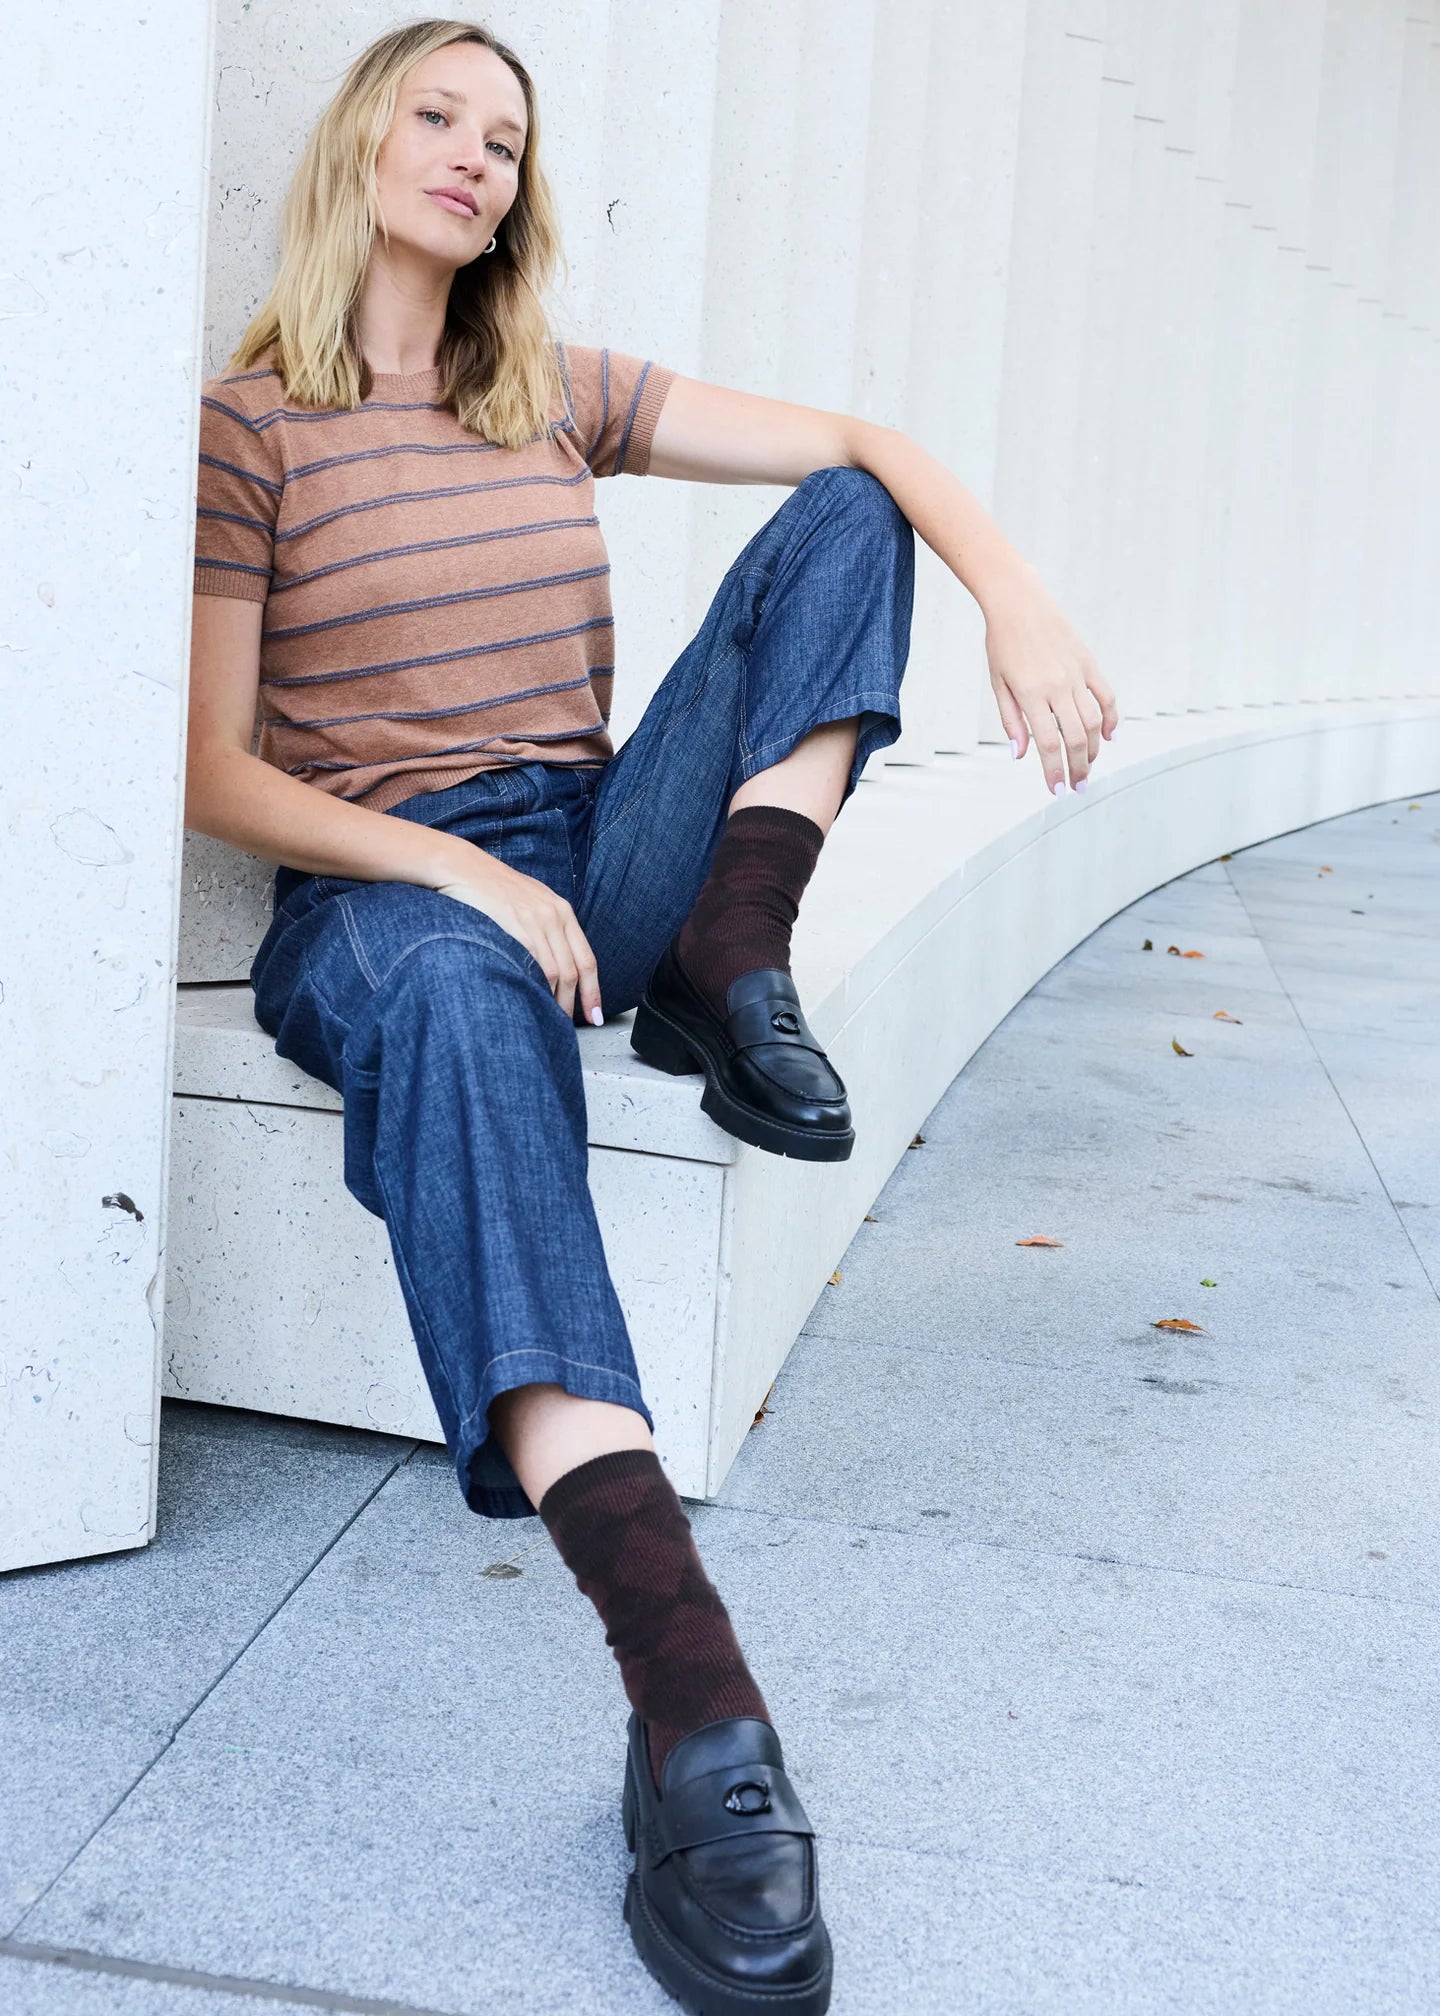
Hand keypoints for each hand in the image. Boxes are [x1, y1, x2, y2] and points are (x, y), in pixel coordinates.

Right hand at [432, 845, 602, 1024]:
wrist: (464, 869)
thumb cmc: (492, 887)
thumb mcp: (530, 901)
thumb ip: (547, 926)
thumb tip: (555, 959)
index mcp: (562, 911)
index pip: (587, 959)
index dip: (593, 992)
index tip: (594, 1014)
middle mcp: (555, 917)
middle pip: (574, 972)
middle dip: (572, 1004)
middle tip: (565, 1024)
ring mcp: (537, 923)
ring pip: (557, 974)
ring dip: (554, 1001)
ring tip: (546, 1017)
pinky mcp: (517, 929)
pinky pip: (535, 967)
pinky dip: (537, 988)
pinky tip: (532, 1000)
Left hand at [982, 566, 1117, 794]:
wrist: (1020, 602)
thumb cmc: (1002, 643)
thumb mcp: (998, 684)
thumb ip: (1011, 721)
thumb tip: (1020, 755)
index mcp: (1031, 694)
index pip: (1049, 743)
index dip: (1055, 771)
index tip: (1057, 790)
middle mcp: (1057, 686)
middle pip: (1076, 737)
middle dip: (1078, 767)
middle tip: (1078, 787)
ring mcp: (1076, 674)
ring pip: (1094, 721)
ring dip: (1094, 749)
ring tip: (1088, 765)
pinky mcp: (1089, 663)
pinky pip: (1106, 696)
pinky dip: (1111, 718)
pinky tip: (1110, 737)